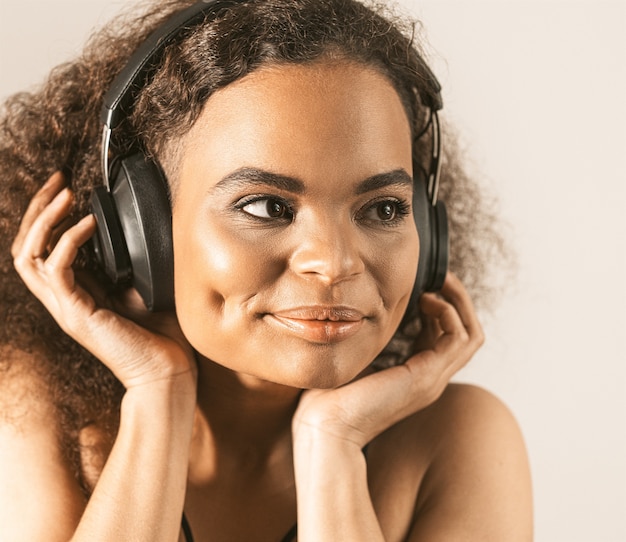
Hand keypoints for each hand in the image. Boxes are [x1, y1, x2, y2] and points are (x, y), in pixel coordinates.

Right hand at [12, 172, 195, 389]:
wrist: (167, 370)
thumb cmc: (159, 334)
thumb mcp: (140, 288)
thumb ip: (126, 265)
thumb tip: (133, 233)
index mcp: (75, 292)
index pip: (42, 248)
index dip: (48, 215)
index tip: (66, 186)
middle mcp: (63, 299)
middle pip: (26, 247)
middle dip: (38, 209)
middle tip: (59, 180)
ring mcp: (65, 308)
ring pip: (29, 256)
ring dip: (44, 220)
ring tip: (66, 194)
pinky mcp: (77, 314)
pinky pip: (57, 270)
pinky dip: (69, 241)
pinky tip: (89, 222)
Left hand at [292, 272, 483, 448]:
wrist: (325, 426)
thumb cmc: (330, 395)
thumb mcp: (357, 356)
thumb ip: (371, 338)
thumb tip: (367, 309)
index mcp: (416, 374)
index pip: (444, 336)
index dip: (440, 306)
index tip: (423, 284)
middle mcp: (430, 378)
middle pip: (466, 333)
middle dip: (456, 299)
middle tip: (440, 276)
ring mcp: (432, 379)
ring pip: (470, 334)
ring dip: (456, 302)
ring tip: (436, 284)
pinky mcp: (427, 377)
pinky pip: (458, 338)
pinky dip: (447, 312)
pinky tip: (425, 300)